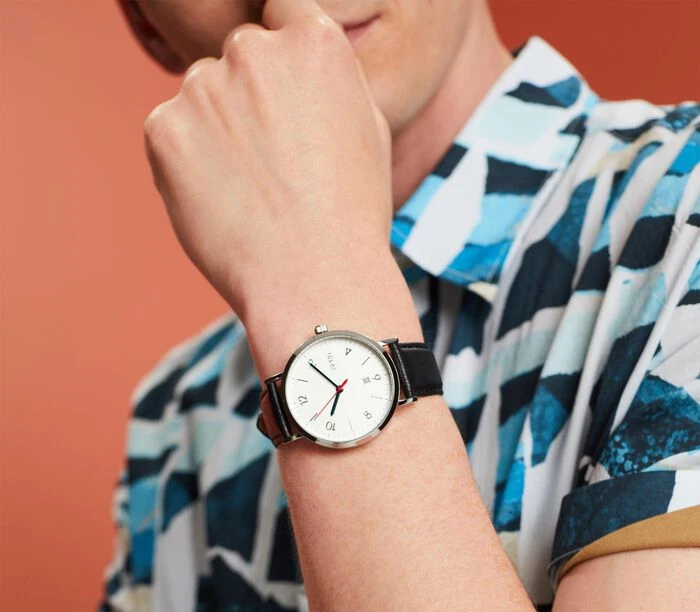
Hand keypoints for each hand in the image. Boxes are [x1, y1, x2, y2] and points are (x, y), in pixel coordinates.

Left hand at [142, 0, 393, 332]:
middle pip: (240, 57)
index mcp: (314, 41)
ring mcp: (203, 87)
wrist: (312, 280)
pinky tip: (221, 204)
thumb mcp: (367, 131)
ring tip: (250, 194)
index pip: (285, 16)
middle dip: (249, 100)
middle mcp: (255, 49)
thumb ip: (328, 82)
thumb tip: (297, 64)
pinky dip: (185, 165)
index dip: (285, 66)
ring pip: (202, 98)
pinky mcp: (163, 129)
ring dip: (215, 132)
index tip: (288, 106)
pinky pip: (169, 135)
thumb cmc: (350, 218)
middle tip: (272, 167)